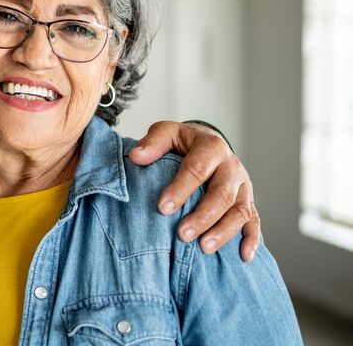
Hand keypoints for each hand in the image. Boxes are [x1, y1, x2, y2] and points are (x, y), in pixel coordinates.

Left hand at [129, 121, 259, 261]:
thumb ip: (153, 143)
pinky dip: (252, 239)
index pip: (197, 169)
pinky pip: (254, 221)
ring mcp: (243, 186)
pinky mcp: (249, 201)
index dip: (180, 189)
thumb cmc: (183, 142)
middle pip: (222, 194)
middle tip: (182, 235)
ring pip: (240, 210)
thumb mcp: (167, 133)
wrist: (208, 143)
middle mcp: (232, 167)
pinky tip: (244, 256)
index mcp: (212, 147)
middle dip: (203, 216)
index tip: (163, 208)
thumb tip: (136, 157)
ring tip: (204, 248)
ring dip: (224, 231)